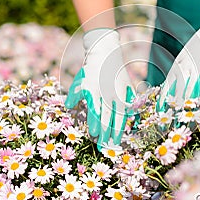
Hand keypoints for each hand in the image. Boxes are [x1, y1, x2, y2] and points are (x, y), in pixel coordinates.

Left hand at [65, 28, 134, 149]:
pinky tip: (131, 128)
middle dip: (107, 134)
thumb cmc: (89, 69)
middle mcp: (107, 94)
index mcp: (94, 92)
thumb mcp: (78, 81)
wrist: (105, 52)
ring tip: (116, 142)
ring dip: (118, 130)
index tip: (94, 136)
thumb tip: (68, 107)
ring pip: (120, 115)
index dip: (95, 125)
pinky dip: (131, 117)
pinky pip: (131, 106)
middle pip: (108, 118)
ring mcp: (119, 92)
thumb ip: (73, 95)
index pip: (95, 112)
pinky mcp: (128, 90)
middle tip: (105, 148)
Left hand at [158, 12, 199, 108]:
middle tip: (176, 115)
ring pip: (193, 84)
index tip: (160, 112)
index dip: (164, 100)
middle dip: (177, 102)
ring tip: (189, 108)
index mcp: (176, 69)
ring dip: (191, 97)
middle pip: (180, 87)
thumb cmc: (194, 55)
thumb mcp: (181, 64)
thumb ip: (176, 80)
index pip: (167, 87)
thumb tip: (167, 98)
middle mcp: (186, 68)